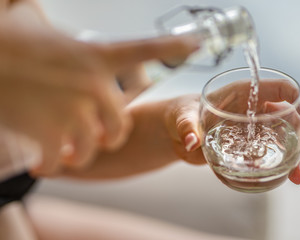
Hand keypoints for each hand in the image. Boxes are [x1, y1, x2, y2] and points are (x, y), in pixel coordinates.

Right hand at [0, 1, 199, 175]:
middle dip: (111, 134)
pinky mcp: (50, 132)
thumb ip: (66, 38)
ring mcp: (75, 109)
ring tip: (68, 149)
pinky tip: (44, 161)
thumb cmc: (7, 41)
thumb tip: (58, 27)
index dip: (175, 48)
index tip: (198, 44)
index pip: (147, 49)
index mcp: (97, 54)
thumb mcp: (44, 29)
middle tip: (97, 136)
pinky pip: (64, 158)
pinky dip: (54, 163)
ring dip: (82, 151)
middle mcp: (94, 83)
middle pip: (121, 123)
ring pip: (96, 144)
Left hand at [165, 82, 299, 184]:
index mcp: (242, 93)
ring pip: (285, 138)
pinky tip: (288, 178)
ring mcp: (253, 131)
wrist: (176, 134)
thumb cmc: (181, 114)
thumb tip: (191, 141)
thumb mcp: (183, 116)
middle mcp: (253, 110)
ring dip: (298, 155)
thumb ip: (187, 125)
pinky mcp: (249, 148)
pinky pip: (271, 154)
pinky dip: (283, 165)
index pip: (277, 87)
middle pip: (289, 116)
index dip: (297, 95)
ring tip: (299, 176)